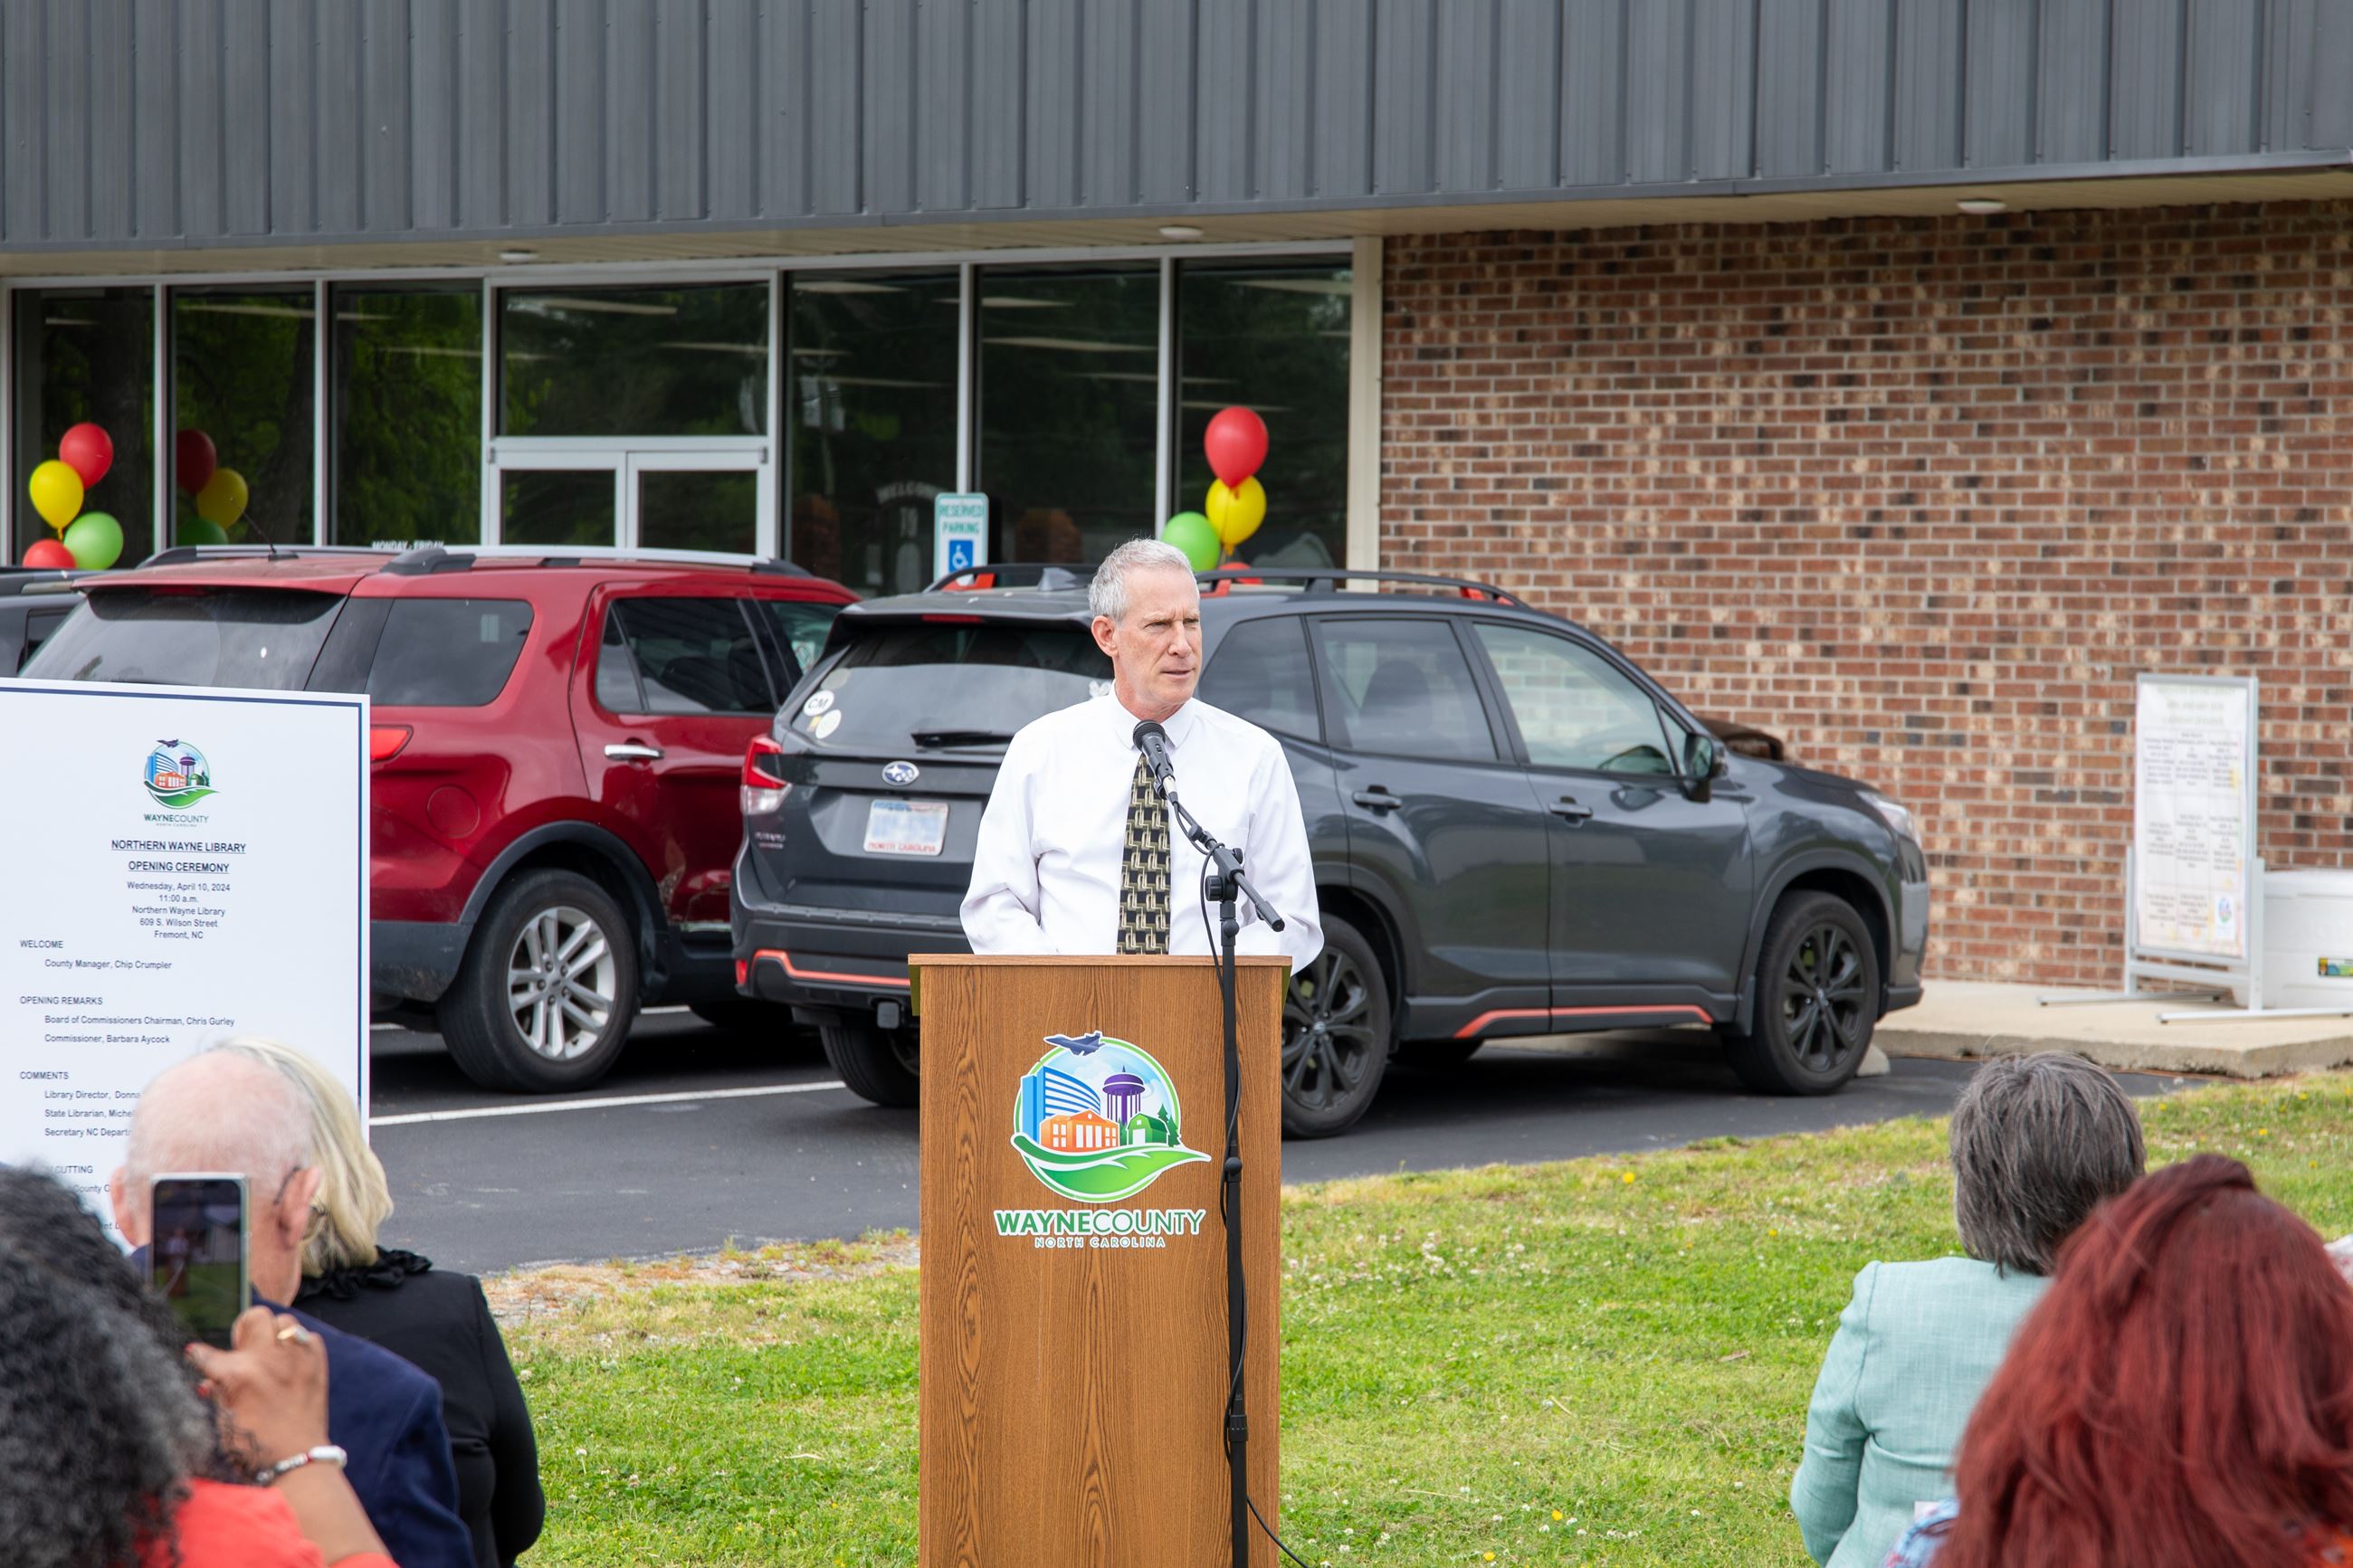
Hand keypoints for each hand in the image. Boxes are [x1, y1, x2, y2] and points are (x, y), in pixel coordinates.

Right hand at [186, 1306, 330, 1467]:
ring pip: (285, 1321)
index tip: (197, 1356)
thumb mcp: (223, 1420)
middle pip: (256, 1316)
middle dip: (245, 1329)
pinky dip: (298, 1346)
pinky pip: (309, 1337)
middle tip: (243, 1350)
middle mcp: (269, 1360)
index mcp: (238, 1375)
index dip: (199, 1356)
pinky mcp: (318, 1364)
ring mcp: (297, 1359)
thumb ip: (216, 1392)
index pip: (208, 1353)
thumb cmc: (254, 1446)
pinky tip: (289, 1363)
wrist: (296, 1459)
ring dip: (274, 1334)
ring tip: (269, 1355)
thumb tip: (208, 1377)